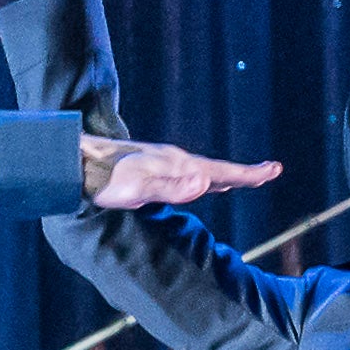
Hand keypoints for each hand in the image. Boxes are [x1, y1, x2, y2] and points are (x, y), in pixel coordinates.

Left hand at [79, 135, 287, 210]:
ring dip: (226, 176)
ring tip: (245, 179)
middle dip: (245, 174)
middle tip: (270, 172)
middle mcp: (173, 160)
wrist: (75, 162)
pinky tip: (201, 182)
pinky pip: (188, 174)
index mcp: (176, 165)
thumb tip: (207, 182)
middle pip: (218, 169)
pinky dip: (205, 178)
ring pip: (203, 171)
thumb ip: (172, 188)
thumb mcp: (138, 189)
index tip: (274, 170)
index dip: (248, 174)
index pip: (221, 171)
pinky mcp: (151, 167)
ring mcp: (162, 162)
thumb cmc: (104, 181)